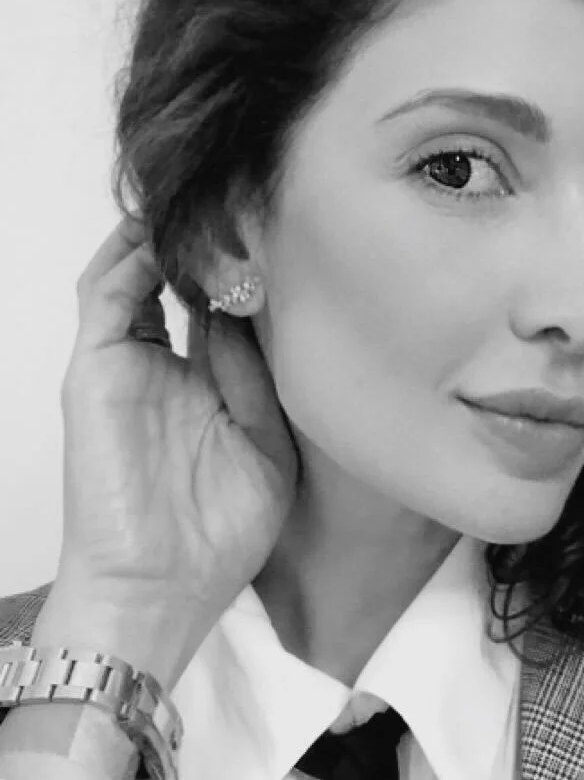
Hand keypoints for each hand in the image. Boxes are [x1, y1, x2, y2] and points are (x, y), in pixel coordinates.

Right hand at [53, 215, 298, 627]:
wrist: (161, 589)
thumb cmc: (217, 533)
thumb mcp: (267, 445)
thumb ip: (258, 379)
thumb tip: (257, 315)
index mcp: (205, 385)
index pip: (220, 308)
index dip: (246, 271)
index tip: (279, 235)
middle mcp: (165, 367)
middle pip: (174, 284)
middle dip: (202, 242)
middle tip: (237, 201)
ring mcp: (128, 366)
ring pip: (133, 278)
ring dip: (161, 238)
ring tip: (199, 201)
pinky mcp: (97, 371)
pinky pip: (105, 300)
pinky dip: (129, 260)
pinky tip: (166, 235)